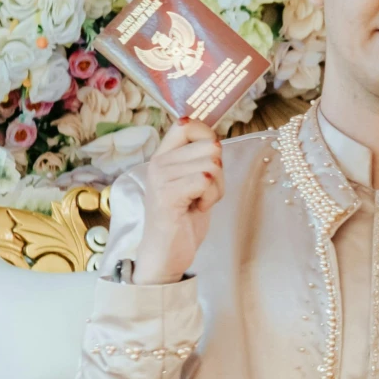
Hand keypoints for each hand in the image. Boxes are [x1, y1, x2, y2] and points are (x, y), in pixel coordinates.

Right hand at [131, 122, 223, 285]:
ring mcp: (161, 177)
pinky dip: (211, 197)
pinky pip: (206, 180)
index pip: (186, 124)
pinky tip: (198, 208)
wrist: (165, 253)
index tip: (210, 161)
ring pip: (212, 164)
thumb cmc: (182, 219)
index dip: (207, 136)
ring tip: (200, 202)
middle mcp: (158, 162)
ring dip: (216, 188)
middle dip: (219, 172)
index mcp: (163, 157)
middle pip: (210, 147)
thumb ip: (199, 161)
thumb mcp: (192, 183)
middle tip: (205, 192)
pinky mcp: (168, 194)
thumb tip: (214, 140)